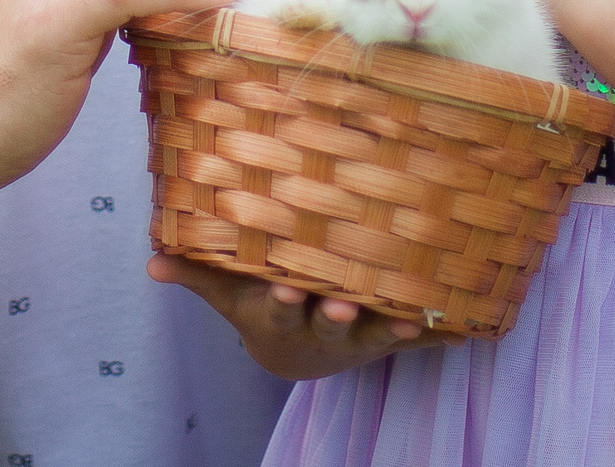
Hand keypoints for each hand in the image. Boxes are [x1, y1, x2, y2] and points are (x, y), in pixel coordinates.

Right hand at [147, 255, 423, 379]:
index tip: (284, 289)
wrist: (299, 351)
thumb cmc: (261, 304)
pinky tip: (463, 330)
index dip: (283, 300)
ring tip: (411, 324)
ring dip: (393, 329)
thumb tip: (152, 263)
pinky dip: (437, 335)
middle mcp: (322, 328)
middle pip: (330, 325)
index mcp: (282, 315)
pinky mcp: (388, 336)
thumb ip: (196, 275)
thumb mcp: (228, 293)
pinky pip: (416, 339)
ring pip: (376, 334)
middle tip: (342, 307)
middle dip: (336, 317)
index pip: (280, 308)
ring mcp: (358, 336)